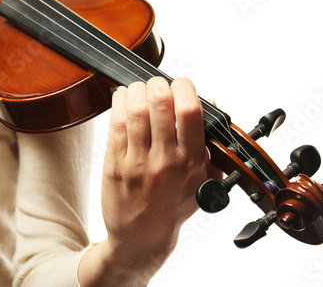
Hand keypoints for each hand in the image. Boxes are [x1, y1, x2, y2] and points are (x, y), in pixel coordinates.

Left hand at [79, 77, 220, 286]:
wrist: (141, 238)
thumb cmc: (172, 208)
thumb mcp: (202, 181)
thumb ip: (208, 146)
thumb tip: (207, 106)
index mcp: (189, 161)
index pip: (190, 111)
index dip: (185, 87)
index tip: (181, 85)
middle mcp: (164, 159)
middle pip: (160, 103)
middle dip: (158, 84)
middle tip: (157, 86)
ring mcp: (137, 162)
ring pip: (135, 109)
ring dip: (137, 90)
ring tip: (140, 90)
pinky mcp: (114, 164)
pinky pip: (115, 124)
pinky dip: (119, 103)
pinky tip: (123, 98)